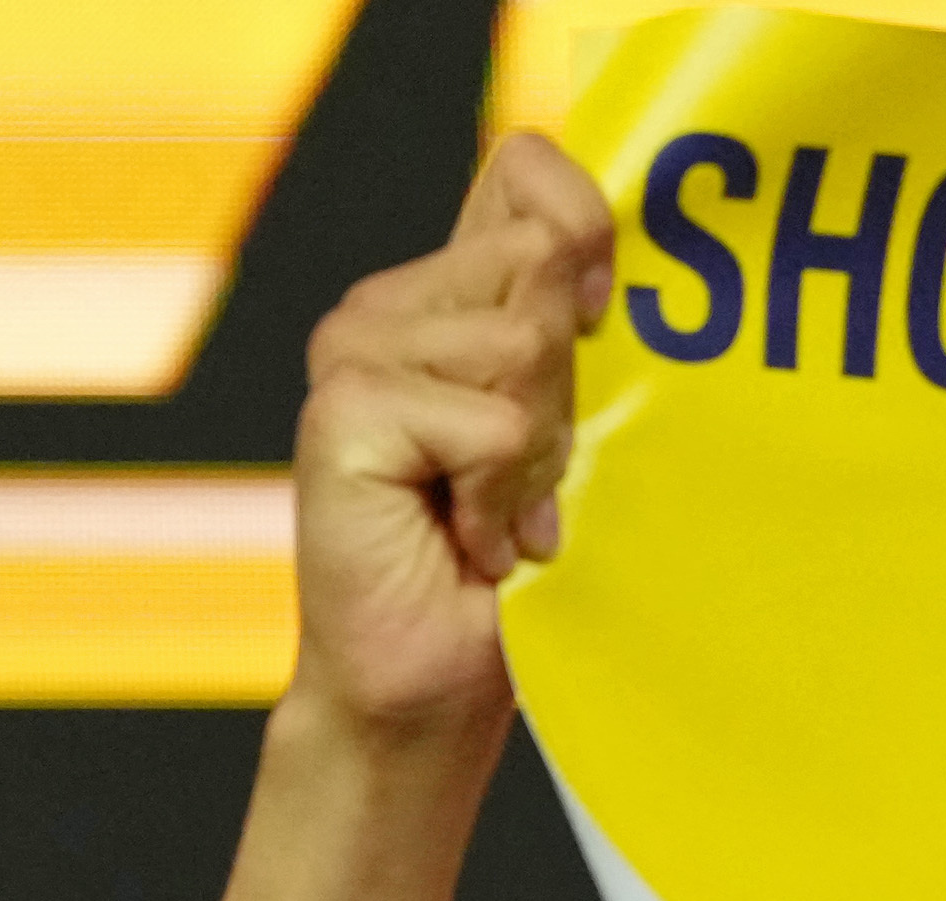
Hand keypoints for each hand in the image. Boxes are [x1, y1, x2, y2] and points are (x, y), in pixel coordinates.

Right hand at [289, 132, 613, 736]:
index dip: (586, 234)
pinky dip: (502, 499)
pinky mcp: (344, 412)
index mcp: (449, 292)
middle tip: (526, 478)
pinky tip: (469, 540)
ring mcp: (355, 351)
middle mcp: (389, 305)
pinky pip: (488, 423)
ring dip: (536, 456)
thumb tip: (601, 262)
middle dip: (565, 391)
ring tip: (498, 515)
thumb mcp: (572, 433)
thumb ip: (580, 334)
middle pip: (542, 266)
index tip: (597, 330)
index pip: (529, 169)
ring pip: (521, 347)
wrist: (432, 687)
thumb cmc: (515, 571)